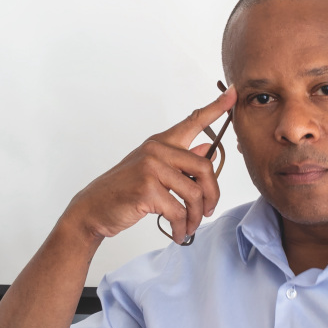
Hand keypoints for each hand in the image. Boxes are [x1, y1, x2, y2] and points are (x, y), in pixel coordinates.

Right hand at [63, 89, 235, 248]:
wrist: (93, 209)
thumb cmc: (124, 190)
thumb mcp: (151, 170)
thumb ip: (179, 159)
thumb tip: (206, 147)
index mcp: (160, 142)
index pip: (192, 121)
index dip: (216, 107)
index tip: (234, 93)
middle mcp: (156, 150)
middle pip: (204, 168)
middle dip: (212, 195)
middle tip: (209, 211)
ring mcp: (150, 168)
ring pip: (194, 194)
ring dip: (197, 217)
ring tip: (191, 226)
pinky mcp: (146, 189)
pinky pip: (179, 212)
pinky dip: (182, 227)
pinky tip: (179, 233)